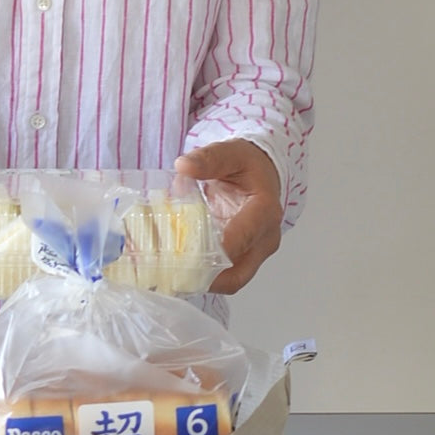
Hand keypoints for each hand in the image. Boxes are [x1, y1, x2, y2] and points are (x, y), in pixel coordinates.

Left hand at [174, 139, 283, 293]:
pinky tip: (179, 268)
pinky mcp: (245, 259)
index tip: (181, 254)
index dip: (211, 252)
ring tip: (170, 273)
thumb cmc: (248, 165)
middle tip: (170, 273)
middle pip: (237, 274)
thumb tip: (184, 166)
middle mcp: (265, 239)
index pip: (240, 240)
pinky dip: (203, 276)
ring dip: (201, 280)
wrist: (262, 174)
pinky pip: (225, 276)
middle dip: (203, 278)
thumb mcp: (231, 153)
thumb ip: (209, 159)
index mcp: (264, 212)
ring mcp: (256, 253)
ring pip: (230, 281)